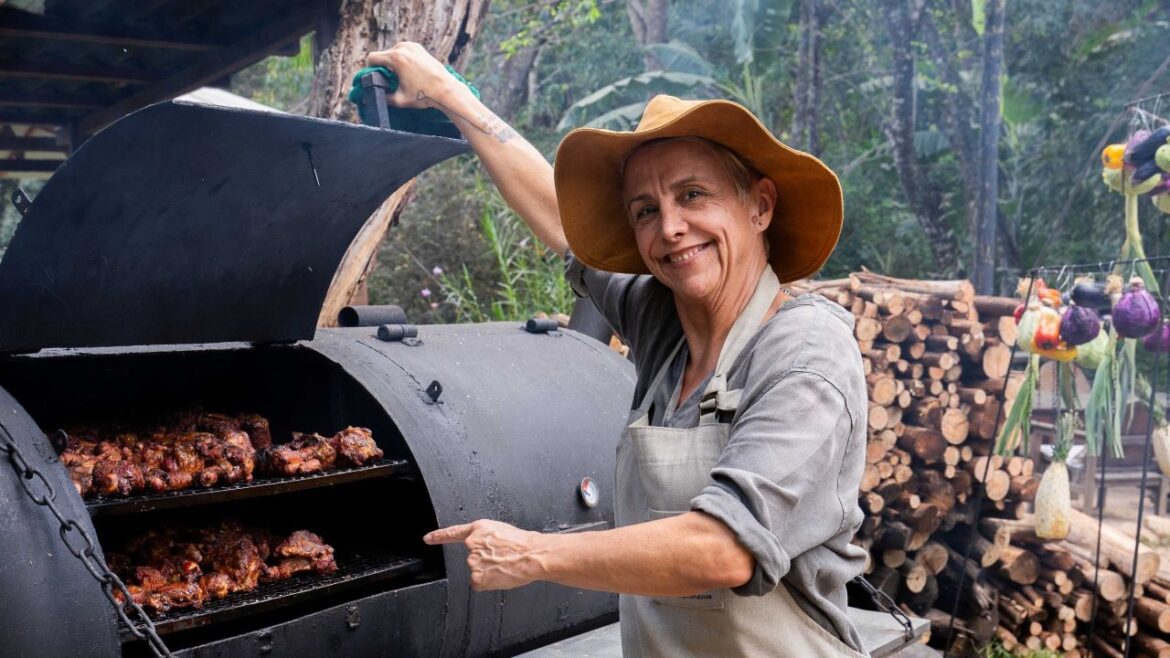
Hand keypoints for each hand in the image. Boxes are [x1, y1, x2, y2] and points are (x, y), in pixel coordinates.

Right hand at [366, 42, 461, 110]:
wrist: (446, 90)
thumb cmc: (424, 96)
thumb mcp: (400, 100)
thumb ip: (383, 98)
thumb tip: (372, 97)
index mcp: (396, 58)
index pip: (372, 57)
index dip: (370, 68)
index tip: (375, 77)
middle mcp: (403, 48)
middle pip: (383, 55)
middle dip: (383, 66)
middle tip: (389, 80)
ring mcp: (412, 45)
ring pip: (393, 52)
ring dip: (392, 62)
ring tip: (399, 77)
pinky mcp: (418, 47)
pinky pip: (403, 51)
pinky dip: (402, 59)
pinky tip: (408, 71)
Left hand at [424, 519, 541, 590]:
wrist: (531, 555)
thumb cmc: (524, 543)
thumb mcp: (503, 531)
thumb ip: (488, 539)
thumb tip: (489, 550)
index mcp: (479, 529)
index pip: (453, 533)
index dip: (439, 536)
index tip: (428, 539)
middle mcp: (472, 544)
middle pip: (474, 557)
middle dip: (486, 561)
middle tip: (503, 559)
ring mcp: (472, 562)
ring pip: (479, 571)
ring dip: (489, 572)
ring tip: (506, 566)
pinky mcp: (476, 578)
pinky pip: (480, 583)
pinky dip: (490, 582)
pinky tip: (501, 576)